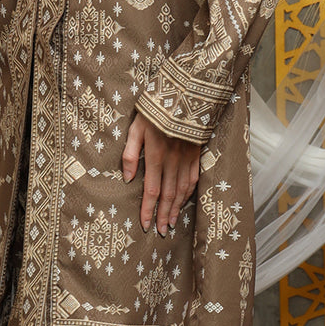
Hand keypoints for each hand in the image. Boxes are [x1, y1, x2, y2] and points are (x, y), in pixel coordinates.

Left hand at [122, 111, 200, 234]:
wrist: (185, 94)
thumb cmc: (156, 109)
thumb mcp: (136, 128)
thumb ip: (130, 154)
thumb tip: (127, 179)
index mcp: (156, 157)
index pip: (151, 191)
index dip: (148, 210)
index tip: (145, 225)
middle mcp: (173, 162)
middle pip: (168, 196)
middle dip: (163, 216)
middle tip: (161, 232)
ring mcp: (187, 159)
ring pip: (182, 191)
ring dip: (176, 209)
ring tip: (172, 223)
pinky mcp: (197, 154)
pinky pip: (193, 179)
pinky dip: (188, 194)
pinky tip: (184, 202)